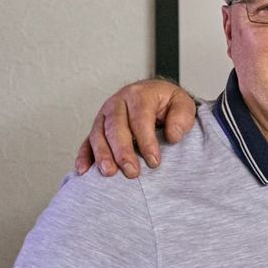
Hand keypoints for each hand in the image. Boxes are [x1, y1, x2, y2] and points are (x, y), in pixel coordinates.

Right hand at [73, 79, 198, 177]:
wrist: (154, 94)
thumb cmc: (168, 102)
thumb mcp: (183, 103)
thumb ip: (182, 118)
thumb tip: (172, 136)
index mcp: (138, 94)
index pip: (140, 119)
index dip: (146, 141)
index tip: (154, 162)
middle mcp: (117, 103)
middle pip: (115, 127)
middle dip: (123, 152)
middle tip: (132, 172)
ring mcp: (104, 115)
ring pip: (98, 135)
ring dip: (102, 155)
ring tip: (110, 173)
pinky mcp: (97, 127)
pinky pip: (87, 141)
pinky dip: (84, 156)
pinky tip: (84, 170)